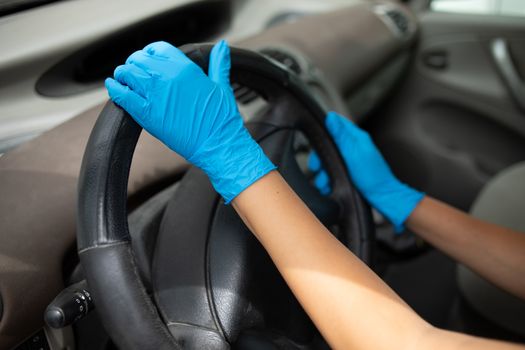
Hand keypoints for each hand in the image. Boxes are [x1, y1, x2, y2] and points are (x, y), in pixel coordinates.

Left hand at [105, 40, 274, 202]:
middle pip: (139, 59)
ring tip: (123, 80)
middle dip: (135, 64)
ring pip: (127, 74)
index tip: (148, 59)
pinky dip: (114, 89)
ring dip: (123, 75)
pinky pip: (121, 95)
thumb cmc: (222, 119)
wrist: (218, 144)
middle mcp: (168, 77)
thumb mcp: (222, 85)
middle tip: (134, 72)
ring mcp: (155, 95)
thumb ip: (219, 64)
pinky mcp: (146, 114)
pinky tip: (114, 87)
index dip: (150, 53)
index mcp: (185, 68)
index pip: (158, 49)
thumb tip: (222, 46)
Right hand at [309, 112, 423, 231]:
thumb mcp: (353, 153)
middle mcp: (354, 146)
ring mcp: (352, 159)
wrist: (383, 196)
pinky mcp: (350, 171)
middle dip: (320, 158)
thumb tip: (331, 117)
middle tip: (317, 168)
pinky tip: (327, 186)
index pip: (337, 125)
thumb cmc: (373, 176)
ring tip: (323, 182)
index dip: (324, 132)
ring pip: (329, 160)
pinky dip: (328, 179)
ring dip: (323, 172)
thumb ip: (341, 136)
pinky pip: (334, 171)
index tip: (316, 144)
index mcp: (357, 137)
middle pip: (329, 145)